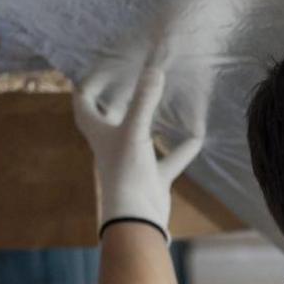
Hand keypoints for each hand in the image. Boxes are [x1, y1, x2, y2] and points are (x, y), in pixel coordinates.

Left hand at [73, 55, 203, 241]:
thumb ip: (144, 101)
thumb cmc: (126, 172)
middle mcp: (113, 143)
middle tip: (135, 73)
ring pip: (140, 133)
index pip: (84, 101)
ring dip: (151, 117)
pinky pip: (169, 156)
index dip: (91, 82)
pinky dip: (183, 146)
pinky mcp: (152, 174)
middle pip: (110, 114)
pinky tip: (198, 134)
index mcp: (99, 132)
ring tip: (164, 96)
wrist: (136, 218)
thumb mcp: (135, 131)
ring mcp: (133, 160)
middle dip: (119, 94)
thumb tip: (155, 68)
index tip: (107, 65)